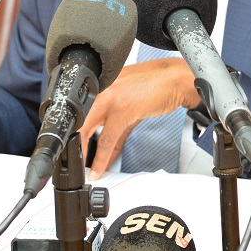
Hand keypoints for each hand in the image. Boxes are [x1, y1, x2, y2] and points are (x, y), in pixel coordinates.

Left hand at [78, 58, 198, 179]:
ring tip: (87, 170)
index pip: (80, 113)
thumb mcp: (127, 98)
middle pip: (79, 122)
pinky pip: (108, 140)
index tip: (75, 149)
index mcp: (100, 85)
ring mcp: (110, 99)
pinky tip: (101, 167)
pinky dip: (104, 158)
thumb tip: (104, 142)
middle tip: (75, 163)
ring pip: (89, 132)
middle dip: (76, 146)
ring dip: (88, 156)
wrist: (175, 80)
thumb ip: (114, 119)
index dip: (76, 134)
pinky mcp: (123, 110)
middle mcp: (101, 90)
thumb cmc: (154, 85)